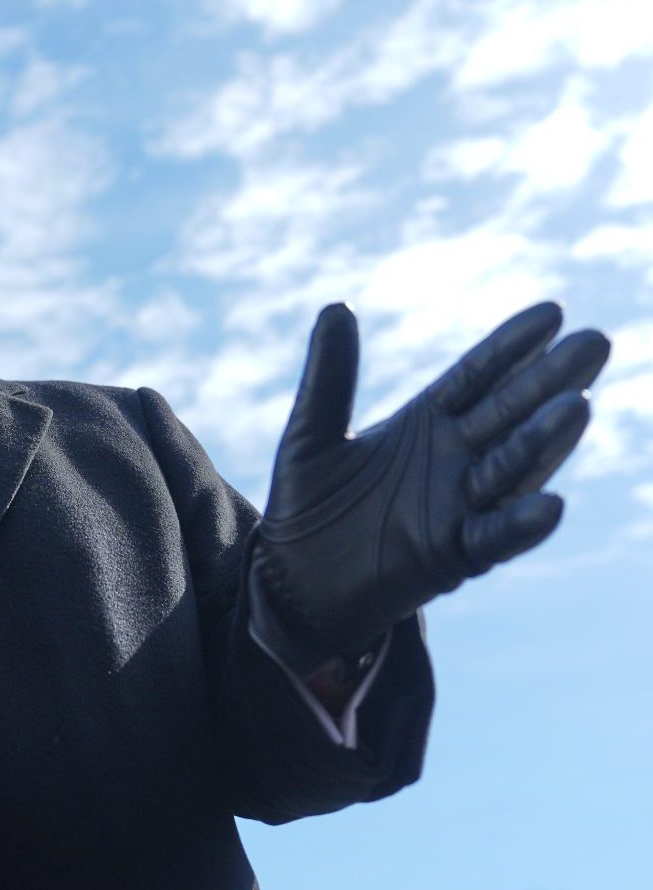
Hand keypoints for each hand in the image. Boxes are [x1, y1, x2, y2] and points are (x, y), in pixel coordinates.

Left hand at [250, 301, 609, 677]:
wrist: (293, 582)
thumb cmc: (307, 505)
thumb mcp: (310, 433)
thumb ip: (329, 378)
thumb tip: (336, 307)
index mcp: (426, 424)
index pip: (478, 376)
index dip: (512, 347)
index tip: (551, 312)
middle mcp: (454, 460)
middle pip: (510, 413)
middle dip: (550, 380)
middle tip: (595, 341)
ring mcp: (458, 507)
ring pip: (510, 468)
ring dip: (544, 441)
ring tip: (578, 404)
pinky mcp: (451, 555)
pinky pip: (493, 537)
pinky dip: (521, 524)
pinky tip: (551, 504)